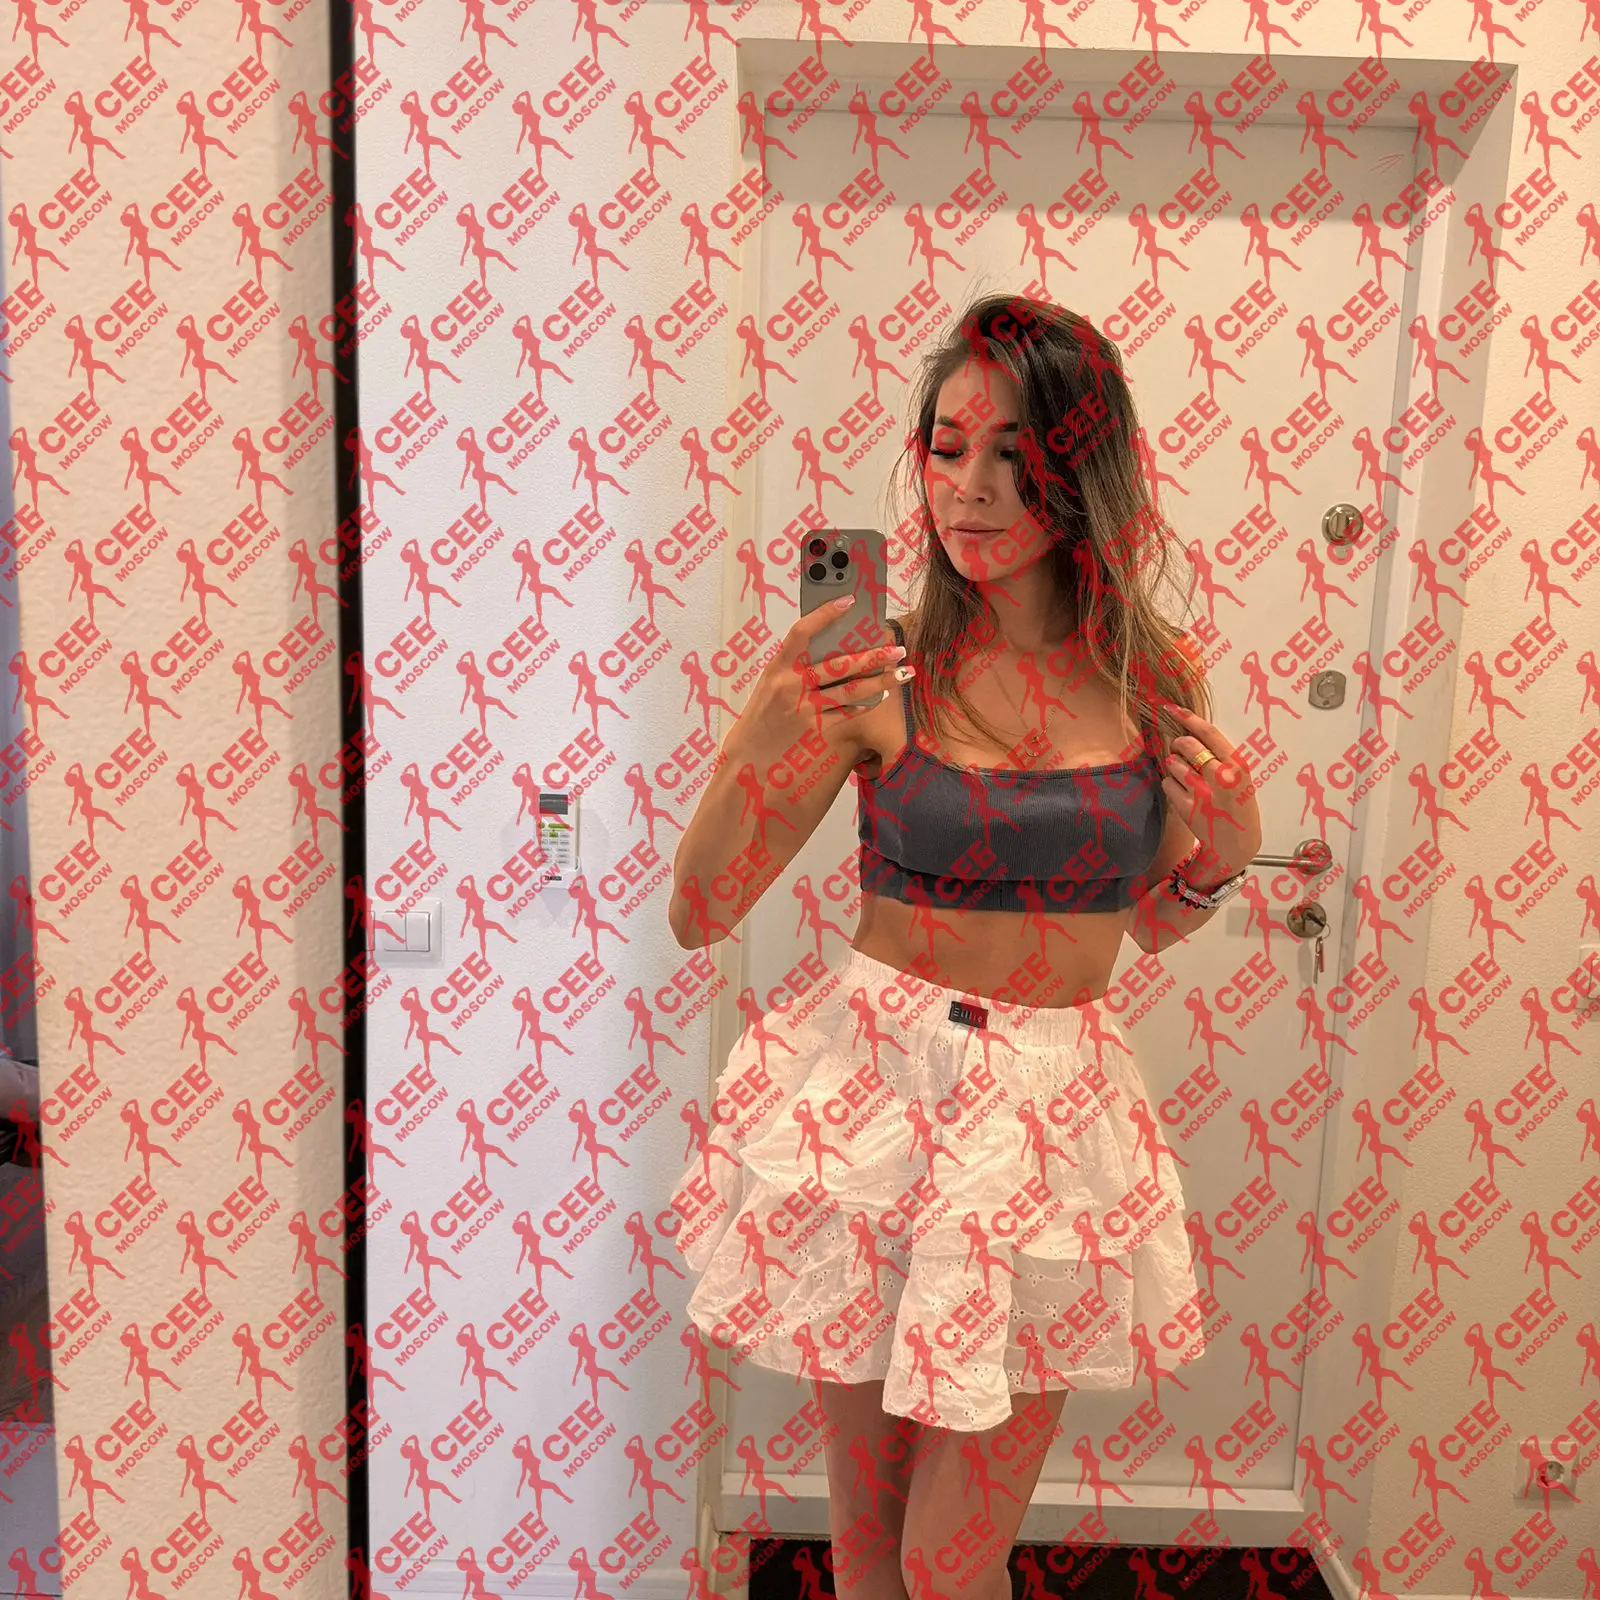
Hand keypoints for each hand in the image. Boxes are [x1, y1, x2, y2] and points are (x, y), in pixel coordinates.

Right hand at [723, 598, 909, 767]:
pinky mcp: (817, 731)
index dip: (825, 614)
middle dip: (873, 655)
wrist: (747, 761)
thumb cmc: (761, 719)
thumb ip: (794, 668)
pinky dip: (866, 704)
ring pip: (851, 690)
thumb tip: (832, 647)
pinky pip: (848, 713)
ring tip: (902, 671)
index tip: (848, 600)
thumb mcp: (769, 686)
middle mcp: (791, 687)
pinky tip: (881, 697)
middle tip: (897, 648)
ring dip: (881, 680)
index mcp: (777, 668)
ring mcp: (806, 710)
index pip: (802, 632)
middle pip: (839, 664)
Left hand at [1159, 703, 1262, 871]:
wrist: (1236, 845)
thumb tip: (1190, 731)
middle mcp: (1221, 778)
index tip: (1172, 708)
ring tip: (1186, 776)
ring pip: (1173, 763)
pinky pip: (1167, 783)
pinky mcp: (1187, 808)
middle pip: (1187, 745)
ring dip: (1174, 765)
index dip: (1188, 717)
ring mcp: (1202, 793)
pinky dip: (1171, 784)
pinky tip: (1182, 792)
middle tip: (1180, 749)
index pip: (1209, 733)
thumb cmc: (1238, 807)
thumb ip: (1221, 756)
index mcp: (1238, 767)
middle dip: (1178, 743)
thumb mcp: (1241, 778)